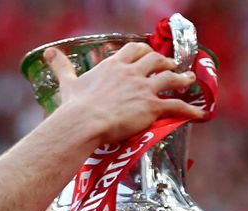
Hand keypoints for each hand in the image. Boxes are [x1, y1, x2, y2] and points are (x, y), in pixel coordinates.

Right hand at [45, 43, 205, 144]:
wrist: (83, 123)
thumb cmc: (74, 106)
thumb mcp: (68, 83)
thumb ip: (61, 67)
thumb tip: (48, 53)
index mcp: (113, 65)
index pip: (134, 51)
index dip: (143, 52)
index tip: (147, 55)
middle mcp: (131, 73)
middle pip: (155, 60)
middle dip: (165, 62)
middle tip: (171, 66)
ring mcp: (144, 89)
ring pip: (170, 78)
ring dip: (182, 79)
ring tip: (188, 80)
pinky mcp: (152, 106)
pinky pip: (177, 106)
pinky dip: (190, 110)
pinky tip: (200, 113)